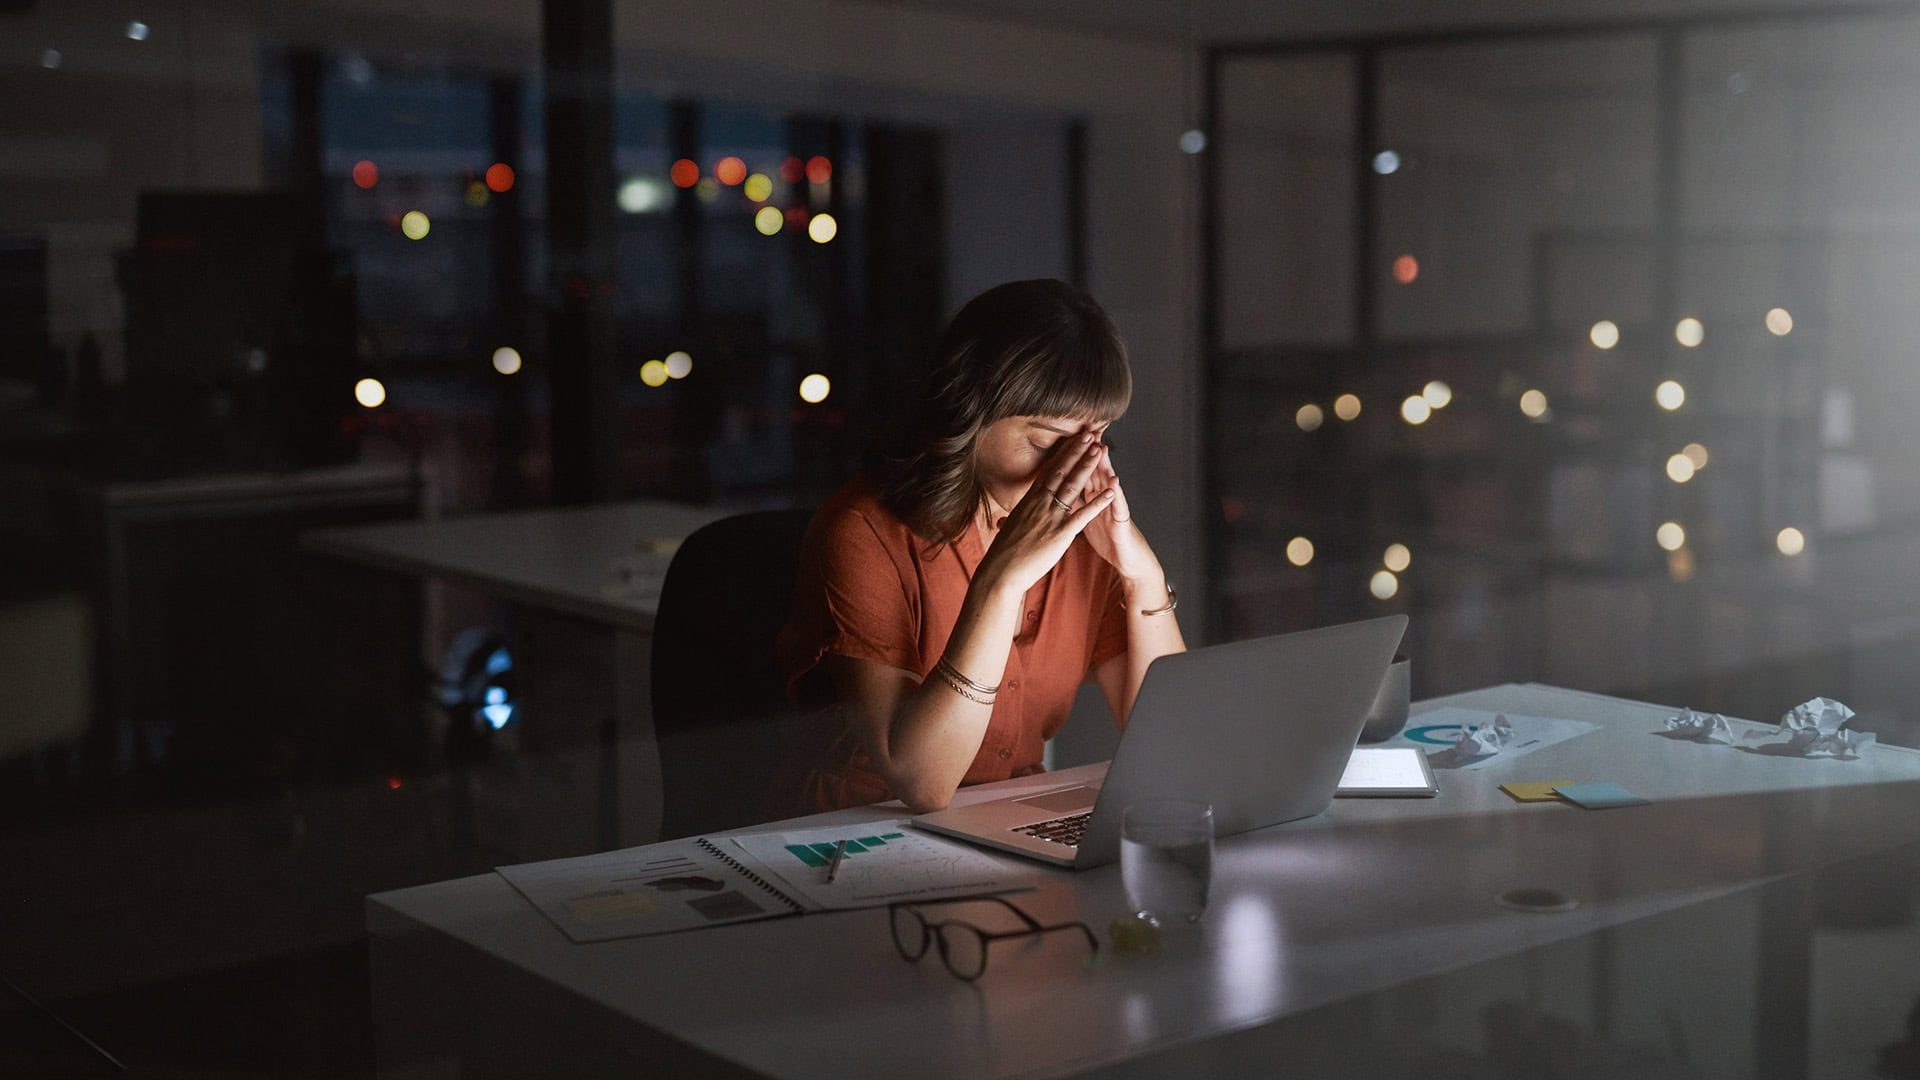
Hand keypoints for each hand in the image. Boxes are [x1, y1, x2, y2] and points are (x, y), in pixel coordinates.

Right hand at [976, 433, 1115, 597]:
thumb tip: (1004, 521)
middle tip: (1091, 433)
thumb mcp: (1008, 530)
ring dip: (1088, 466)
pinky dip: (1098, 502)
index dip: (1063, 453)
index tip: (1073, 439)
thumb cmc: (1003, 554)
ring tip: (1100, 450)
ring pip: (1073, 486)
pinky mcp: (1060, 533)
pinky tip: (1111, 491)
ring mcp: (1050, 516)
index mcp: (1029, 500)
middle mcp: (1040, 503)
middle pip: (1062, 471)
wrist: (1000, 571)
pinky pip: (1083, 514)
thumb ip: (1013, 521)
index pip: (1049, 471)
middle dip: (1077, 451)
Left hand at [1079, 437, 1163, 586]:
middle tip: (1084, 431)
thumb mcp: (1086, 519)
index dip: (1073, 458)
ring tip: (1101, 448)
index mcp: (1091, 498)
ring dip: (1105, 466)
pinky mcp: (1122, 521)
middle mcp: (1103, 499)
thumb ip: (1075, 503)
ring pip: (1108, 484)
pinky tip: (1115, 482)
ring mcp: (1114, 508)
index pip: (1080, 473)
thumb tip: (1058, 491)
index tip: (1064, 439)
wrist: (1128, 559)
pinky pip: (1118, 506)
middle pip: (1094, 472)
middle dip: (1088, 453)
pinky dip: (1116, 494)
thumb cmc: (1107, 538)